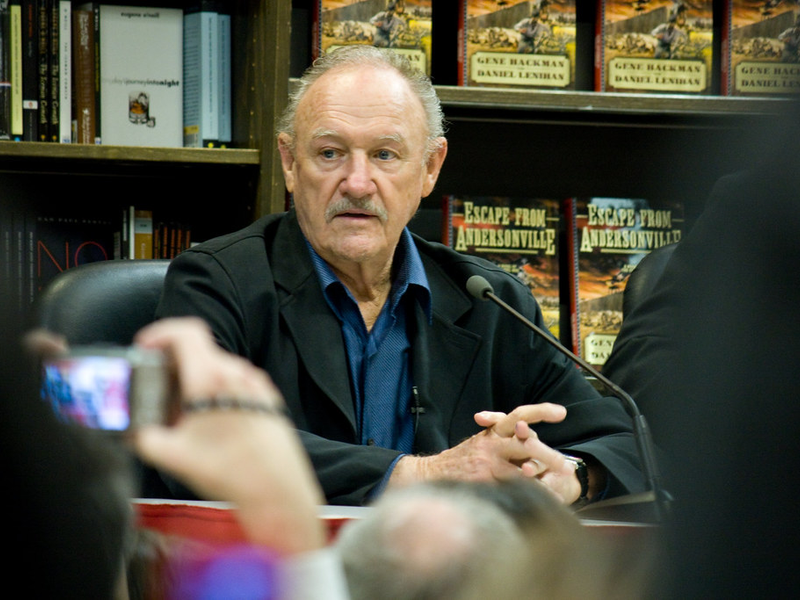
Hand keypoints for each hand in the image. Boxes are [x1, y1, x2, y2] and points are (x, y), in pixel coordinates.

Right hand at [129, 317, 325, 555]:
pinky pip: (237, 384)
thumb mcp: (173, 456)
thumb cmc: (229, 471)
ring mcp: (257, 384)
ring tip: (185, 416)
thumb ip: (143, 438)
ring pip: (219, 369)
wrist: (277, 489)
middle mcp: (238, 373)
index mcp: (212, 377)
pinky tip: (213, 423)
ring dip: (197, 381)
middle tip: (159, 391)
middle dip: (174, 367)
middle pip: (200, 352)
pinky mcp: (269, 398)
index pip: (186, 332)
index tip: (147, 346)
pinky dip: (219, 392)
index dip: (161, 333)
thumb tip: (132, 431)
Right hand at [390, 403, 580, 502]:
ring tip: (558, 489)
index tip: (561, 413)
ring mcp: (487, 465)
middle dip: (549, 455)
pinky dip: (527, 497)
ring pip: (522, 471)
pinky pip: (511, 490)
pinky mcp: (484, 484)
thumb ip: (501, 436)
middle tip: (567, 467)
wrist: (431, 474)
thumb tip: (526, 432)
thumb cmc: (461, 459)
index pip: (519, 415)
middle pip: (526, 443)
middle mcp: (490, 444)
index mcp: (492, 432)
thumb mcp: (481, 440)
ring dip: (542, 480)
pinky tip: (540, 502)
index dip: (540, 411)